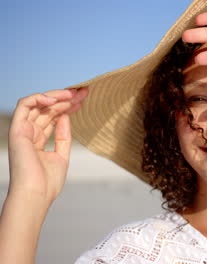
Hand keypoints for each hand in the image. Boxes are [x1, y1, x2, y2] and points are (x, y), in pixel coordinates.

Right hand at [7, 88, 87, 203]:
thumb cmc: (48, 183)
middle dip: (67, 98)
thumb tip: (66, 116)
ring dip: (57, 96)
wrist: (36, 195)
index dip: (68, 106)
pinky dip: (39, 97)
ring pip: (38, 104)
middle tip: (84, 92)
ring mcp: (22, 131)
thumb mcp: (62, 156)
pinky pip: (24, 105)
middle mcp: (29, 134)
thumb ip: (63, 136)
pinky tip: (57, 98)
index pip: (52, 116)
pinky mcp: (17, 130)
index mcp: (37, 141)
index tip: (83, 100)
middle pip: (48, 109)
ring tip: (74, 93)